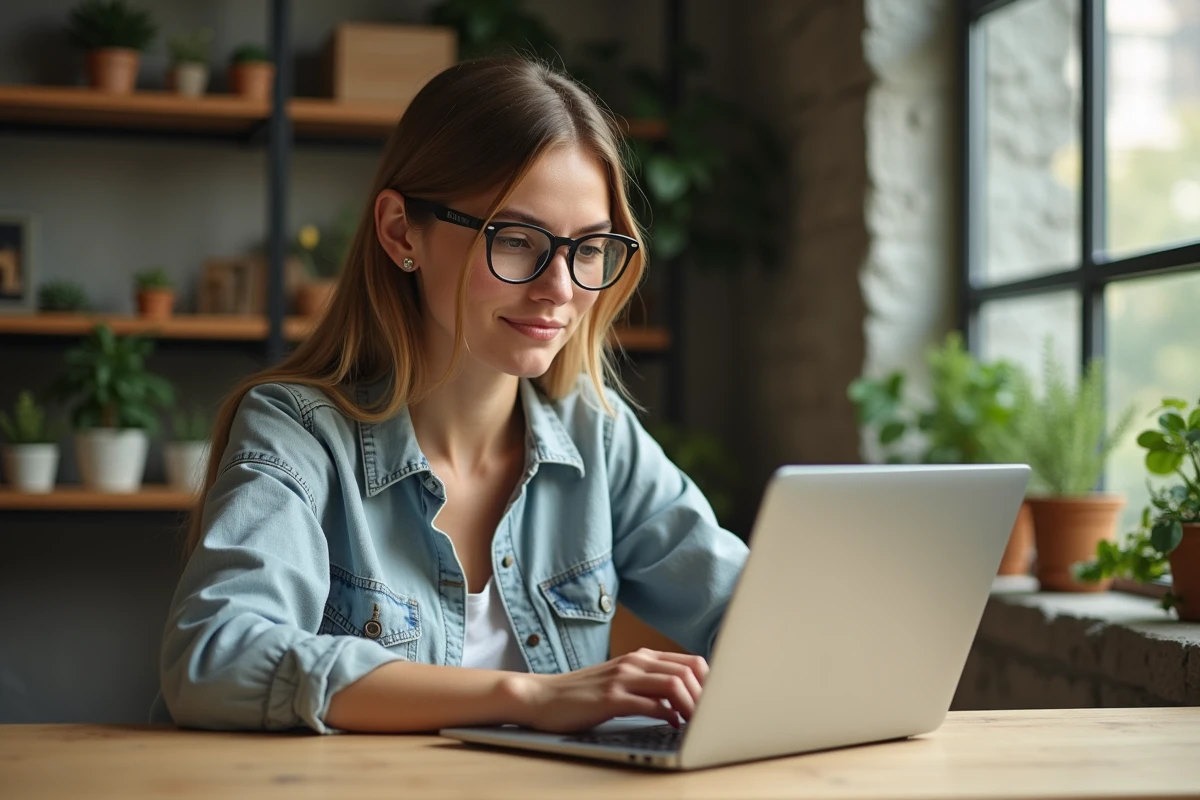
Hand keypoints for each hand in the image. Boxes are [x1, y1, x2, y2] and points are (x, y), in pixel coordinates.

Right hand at [503, 648, 708, 733]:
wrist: (543, 697)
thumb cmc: (584, 694)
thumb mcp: (621, 681)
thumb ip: (650, 684)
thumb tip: (685, 700)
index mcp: (641, 657)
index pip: (691, 661)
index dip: (711, 682)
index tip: (718, 703)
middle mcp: (635, 662)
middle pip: (688, 671)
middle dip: (707, 695)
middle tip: (713, 716)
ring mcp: (622, 678)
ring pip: (674, 684)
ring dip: (692, 706)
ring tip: (697, 723)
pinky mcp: (611, 698)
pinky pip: (650, 704)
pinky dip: (668, 715)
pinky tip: (672, 725)